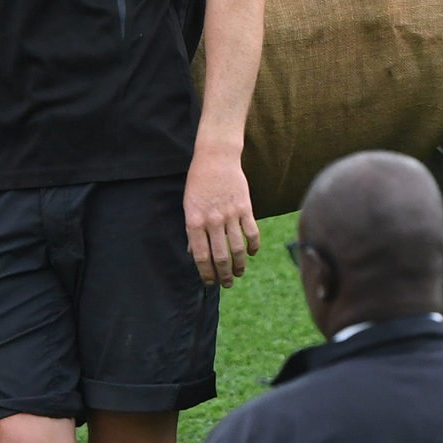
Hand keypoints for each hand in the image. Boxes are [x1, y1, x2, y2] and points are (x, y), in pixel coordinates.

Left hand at [184, 139, 261, 287]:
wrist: (216, 158)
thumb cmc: (199, 183)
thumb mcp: (189, 206)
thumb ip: (192, 231)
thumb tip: (194, 254)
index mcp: (194, 222)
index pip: (201, 257)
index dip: (206, 274)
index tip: (210, 282)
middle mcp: (212, 221)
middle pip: (220, 257)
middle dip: (224, 275)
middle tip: (226, 283)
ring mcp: (230, 215)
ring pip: (237, 249)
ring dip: (239, 265)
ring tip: (239, 273)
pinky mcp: (245, 208)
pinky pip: (252, 233)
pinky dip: (253, 246)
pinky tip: (252, 253)